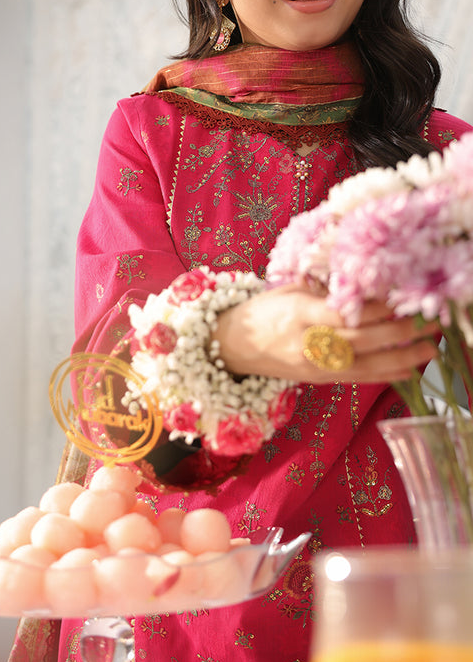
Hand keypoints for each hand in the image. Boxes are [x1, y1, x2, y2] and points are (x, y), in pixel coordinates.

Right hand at [213, 285, 437, 384]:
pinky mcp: (319, 379)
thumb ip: (322, 289)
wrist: (232, 347)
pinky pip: (358, 378)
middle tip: (425, 322)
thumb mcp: (287, 290)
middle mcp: (306, 343)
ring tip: (429, 349)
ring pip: (364, 364)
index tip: (397, 299)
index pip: (340, 314)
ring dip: (400, 357)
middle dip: (396, 333)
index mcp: (296, 314)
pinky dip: (386, 374)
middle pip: (358, 340)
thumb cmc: (262, 311)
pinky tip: (409, 369)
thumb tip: (360, 282)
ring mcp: (313, 366)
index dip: (371, 309)